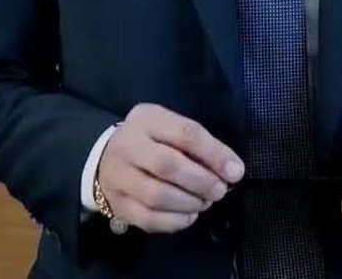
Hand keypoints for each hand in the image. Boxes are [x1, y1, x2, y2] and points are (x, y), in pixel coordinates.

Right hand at [96, 103, 244, 233]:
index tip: (235, 172)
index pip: (185, 134)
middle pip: (168, 166)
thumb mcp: (172, 128)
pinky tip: (189, 215)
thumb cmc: (152, 141)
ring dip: (190, 203)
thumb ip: (200, 145)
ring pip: (157, 196)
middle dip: (201, 182)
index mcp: (147, 119)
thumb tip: (232, 171)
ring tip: (204, 202)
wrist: (106, 158)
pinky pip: (149, 219)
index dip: (214, 154)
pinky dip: (176, 221)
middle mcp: (127, 146)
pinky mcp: (118, 205)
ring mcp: (119, 177)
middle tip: (220, 191)